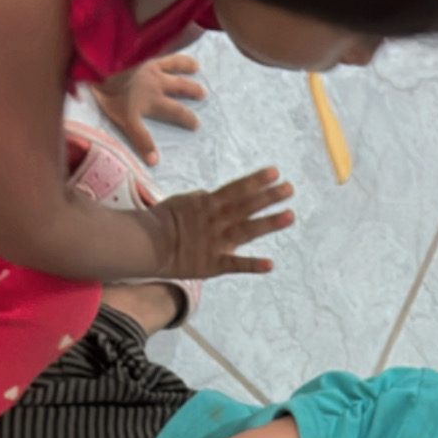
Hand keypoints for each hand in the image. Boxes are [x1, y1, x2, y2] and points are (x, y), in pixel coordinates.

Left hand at [90, 55, 206, 165]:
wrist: (99, 74)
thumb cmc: (112, 99)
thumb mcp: (126, 122)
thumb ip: (141, 140)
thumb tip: (155, 161)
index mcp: (153, 101)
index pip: (175, 112)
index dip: (186, 119)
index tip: (196, 124)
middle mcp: (156, 83)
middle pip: (179, 87)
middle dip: (192, 90)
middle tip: (203, 94)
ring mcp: (151, 68)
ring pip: (174, 66)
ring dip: (186, 66)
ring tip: (196, 67)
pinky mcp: (145, 57)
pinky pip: (164, 54)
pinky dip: (175, 54)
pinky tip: (182, 49)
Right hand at [149, 168, 294, 280]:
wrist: (147, 244)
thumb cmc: (163, 221)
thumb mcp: (183, 202)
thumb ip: (202, 199)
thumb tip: (211, 194)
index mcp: (208, 204)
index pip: (236, 189)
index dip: (256, 181)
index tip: (275, 172)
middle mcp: (216, 221)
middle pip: (246, 206)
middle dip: (269, 197)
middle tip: (290, 189)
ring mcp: (216, 242)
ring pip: (246, 230)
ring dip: (269, 223)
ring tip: (290, 216)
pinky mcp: (213, 264)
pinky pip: (235, 265)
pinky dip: (252, 265)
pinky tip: (271, 264)